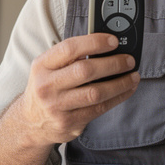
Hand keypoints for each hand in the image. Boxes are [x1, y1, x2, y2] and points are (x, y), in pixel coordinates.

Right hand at [18, 33, 139, 145]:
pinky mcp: (70, 123)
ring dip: (120, 83)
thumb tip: (105, 46)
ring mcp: (57, 107)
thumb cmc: (46, 88)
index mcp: (41, 65)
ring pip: (96, 93)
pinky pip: (99, 108)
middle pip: (85, 71)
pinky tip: (126, 90)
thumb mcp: (48, 68)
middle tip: (129, 60)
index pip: (70, 48)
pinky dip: (118, 98)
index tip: (114, 41)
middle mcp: (47, 86)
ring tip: (133, 76)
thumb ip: (70, 56)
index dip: (95, 42)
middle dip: (113, 64)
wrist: (31, 122)